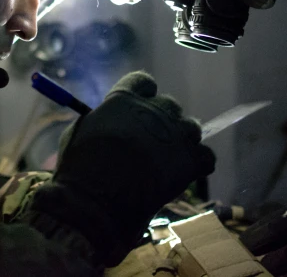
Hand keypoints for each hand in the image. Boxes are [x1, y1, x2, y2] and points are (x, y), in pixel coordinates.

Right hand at [27, 71, 215, 265]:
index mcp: (125, 99)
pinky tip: (184, 174)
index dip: (142, 95)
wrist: (96, 203)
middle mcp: (154, 110)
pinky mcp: (191, 160)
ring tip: (167, 162)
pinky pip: (206, 156)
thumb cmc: (79, 168)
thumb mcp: (79, 132)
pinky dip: (198, 164)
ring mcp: (176, 134)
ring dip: (181, 141)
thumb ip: (101, 119)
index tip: (138, 110)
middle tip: (152, 143)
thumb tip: (110, 121)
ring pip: (191, 128)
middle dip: (163, 120)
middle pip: (170, 105)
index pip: (143, 82)